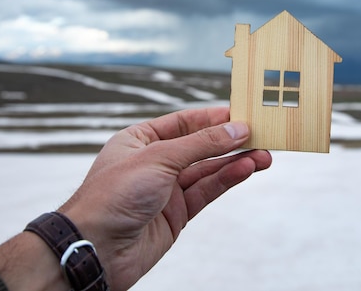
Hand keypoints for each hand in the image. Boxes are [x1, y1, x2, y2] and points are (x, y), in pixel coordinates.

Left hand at [58, 106, 270, 289]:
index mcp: (140, 140)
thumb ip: (200, 144)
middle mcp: (154, 162)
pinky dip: (227, 179)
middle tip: (261, 133)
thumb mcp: (159, 158)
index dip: (212, 117)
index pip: (182, 122)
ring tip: (264, 154)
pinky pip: (206, 191)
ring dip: (235, 162)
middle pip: (199, 146)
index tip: (241, 112)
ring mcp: (166, 189)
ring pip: (207, 170)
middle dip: (229, 141)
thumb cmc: (113, 195)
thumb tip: (236, 128)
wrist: (96, 248)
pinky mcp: (177, 213)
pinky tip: (246, 169)